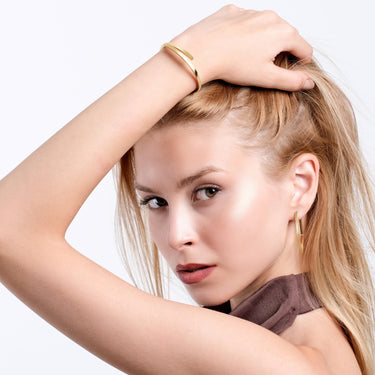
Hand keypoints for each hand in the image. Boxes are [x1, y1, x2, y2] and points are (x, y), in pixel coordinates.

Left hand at [171, 5, 313, 90]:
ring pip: (266, 27)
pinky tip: (233, 46)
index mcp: (284, 33)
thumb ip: (292, 81)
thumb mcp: (266, 78)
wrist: (200, 51)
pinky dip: (245, 33)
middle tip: (265, 67)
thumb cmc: (232, 65)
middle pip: (286, 36)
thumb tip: (309, 82)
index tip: (291, 72)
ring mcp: (251, 12)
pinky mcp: (233, 11)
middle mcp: (271, 17)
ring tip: (247, 57)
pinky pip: (246, 22)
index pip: (305, 49)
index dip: (301, 64)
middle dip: (281, 51)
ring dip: (263, 40)